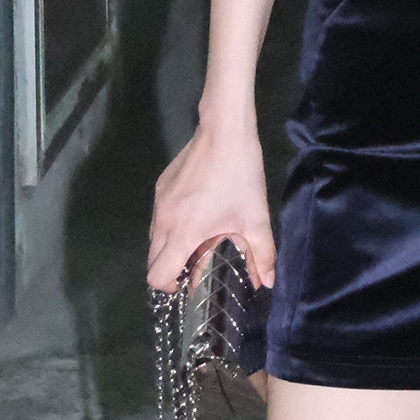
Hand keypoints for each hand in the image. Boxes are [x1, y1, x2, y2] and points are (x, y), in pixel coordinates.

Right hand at [147, 118, 276, 292]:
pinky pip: (158, 218)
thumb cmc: (240, 177)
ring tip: (197, 241)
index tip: (189, 284)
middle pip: (152, 261)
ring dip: (169, 248)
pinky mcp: (160, 186)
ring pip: (153, 239)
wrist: (224, 132)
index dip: (170, 287)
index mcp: (183, 234)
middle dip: (170, 270)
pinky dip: (170, 226)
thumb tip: (267, 282)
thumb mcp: (256, 218)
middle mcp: (163, 222)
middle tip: (196, 265)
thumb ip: (262, 254)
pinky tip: (195, 214)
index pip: (157, 276)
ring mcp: (159, 203)